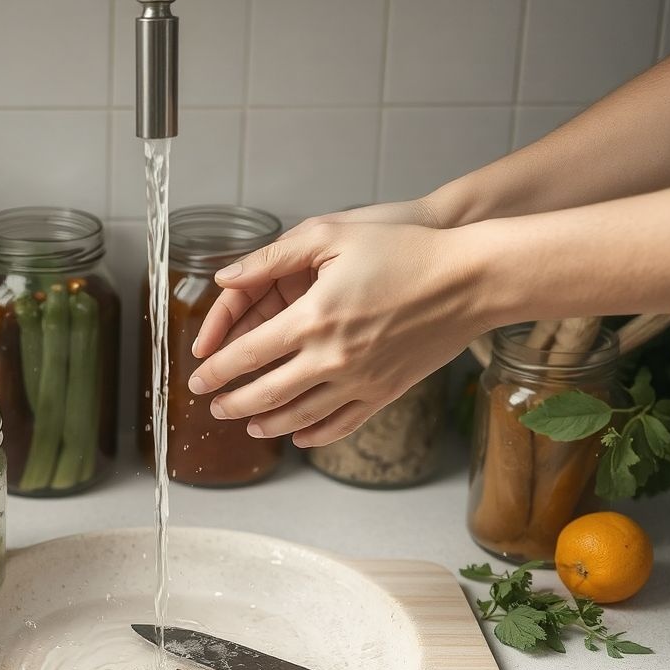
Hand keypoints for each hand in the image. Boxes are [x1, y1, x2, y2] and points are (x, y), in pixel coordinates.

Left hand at [188, 220, 485, 446]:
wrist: (472, 278)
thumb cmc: (404, 247)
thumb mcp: (331, 233)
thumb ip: (271, 257)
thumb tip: (226, 277)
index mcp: (311, 318)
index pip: (245, 356)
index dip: (214, 371)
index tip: (197, 380)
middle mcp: (331, 357)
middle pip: (264, 394)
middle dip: (231, 404)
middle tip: (213, 406)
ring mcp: (360, 380)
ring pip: (299, 416)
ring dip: (266, 423)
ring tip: (248, 424)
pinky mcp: (386, 392)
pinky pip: (341, 424)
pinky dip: (313, 435)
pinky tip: (299, 436)